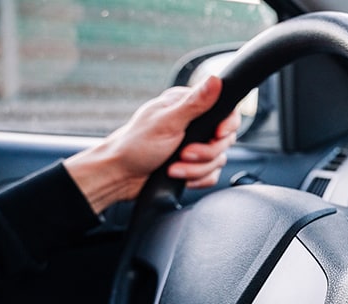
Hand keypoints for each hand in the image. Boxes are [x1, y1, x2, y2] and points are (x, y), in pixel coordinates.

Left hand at [64, 75, 240, 213]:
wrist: (120, 176)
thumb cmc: (136, 145)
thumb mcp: (167, 122)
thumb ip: (195, 103)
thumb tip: (215, 79)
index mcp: (188, 106)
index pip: (226, 111)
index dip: (227, 125)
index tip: (217, 134)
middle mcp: (194, 125)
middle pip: (225, 140)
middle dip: (204, 153)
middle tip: (184, 153)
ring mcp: (196, 146)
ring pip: (217, 160)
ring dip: (195, 169)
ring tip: (174, 168)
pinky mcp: (194, 166)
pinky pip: (211, 175)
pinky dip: (196, 179)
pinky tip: (179, 177)